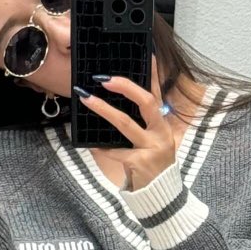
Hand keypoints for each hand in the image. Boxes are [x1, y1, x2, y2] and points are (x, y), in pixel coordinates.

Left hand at [78, 49, 179, 191]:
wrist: (162, 196)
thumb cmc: (153, 164)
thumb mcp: (153, 141)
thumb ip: (141, 124)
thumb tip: (117, 103)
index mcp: (163, 124)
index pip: (158, 93)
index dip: (153, 73)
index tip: (148, 54)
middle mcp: (161, 133)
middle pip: (146, 102)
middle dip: (125, 87)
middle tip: (104, 79)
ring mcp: (151, 148)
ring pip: (125, 124)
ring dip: (103, 110)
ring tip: (87, 99)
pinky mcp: (140, 162)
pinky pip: (115, 151)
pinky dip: (101, 147)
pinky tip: (91, 144)